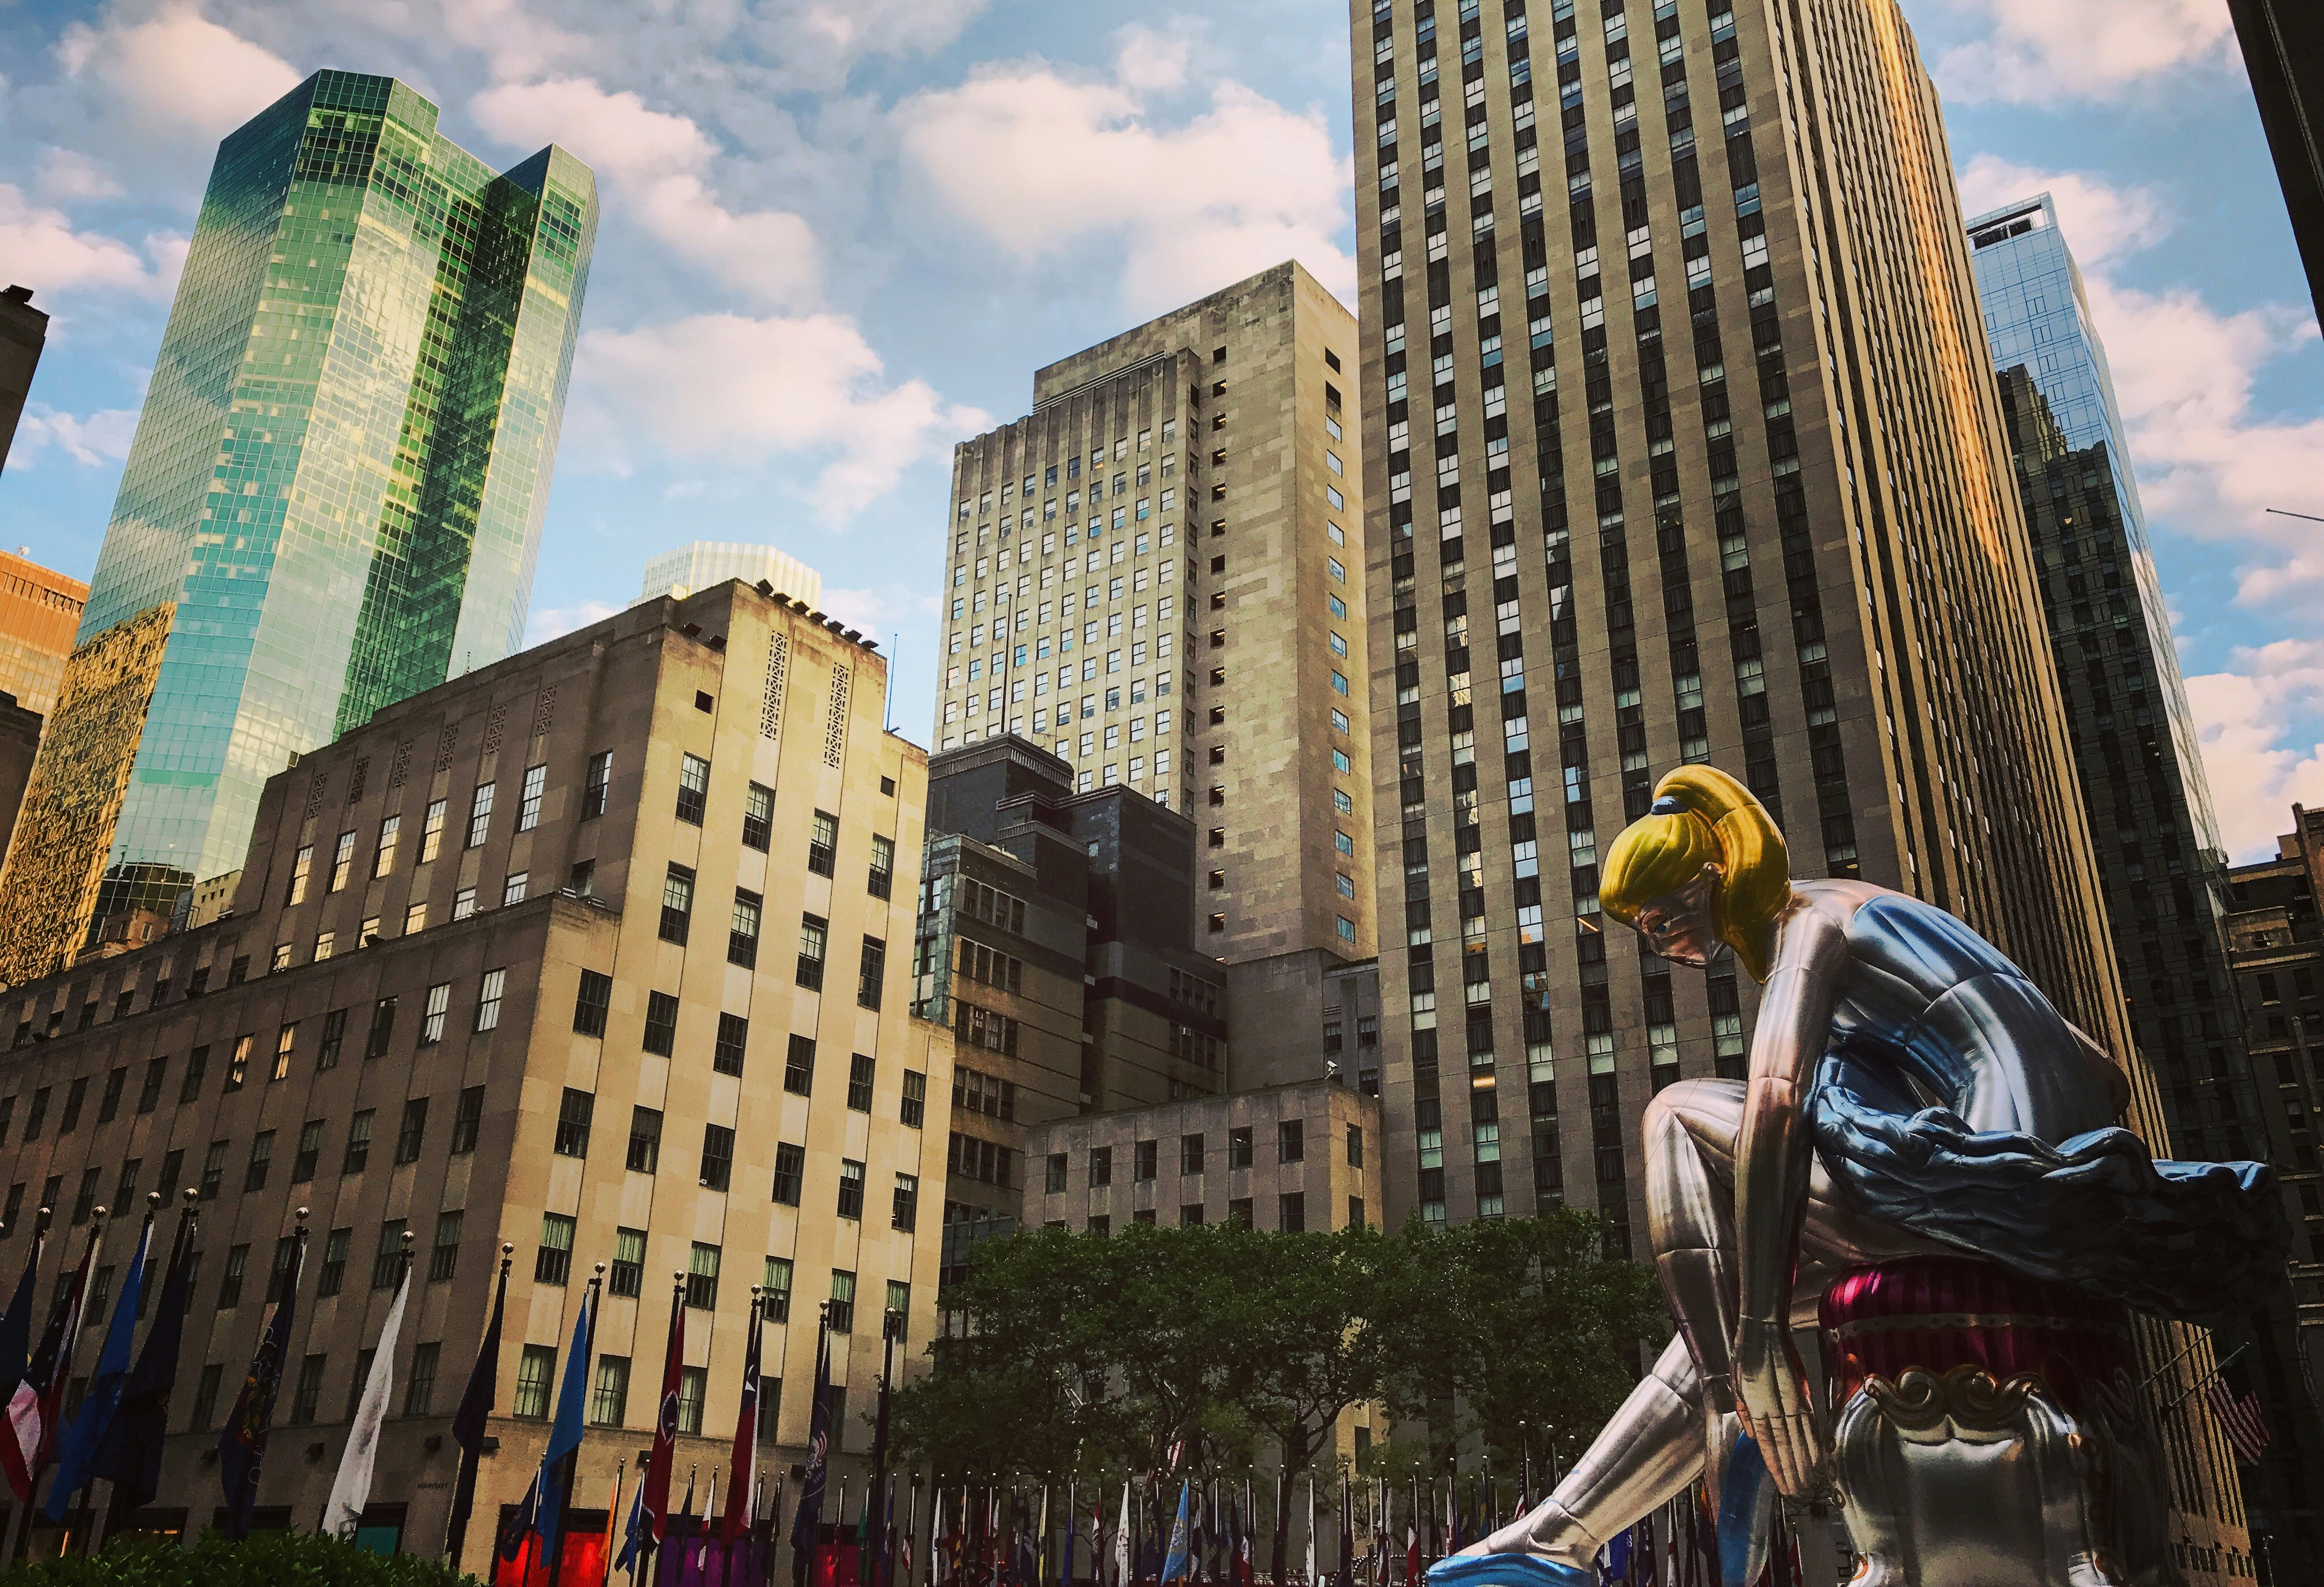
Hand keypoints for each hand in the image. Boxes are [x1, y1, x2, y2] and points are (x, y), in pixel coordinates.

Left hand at [1732, 1316, 1828, 1498]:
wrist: (1764, 1329)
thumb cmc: (1746, 1356)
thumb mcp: (1736, 1384)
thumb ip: (1745, 1412)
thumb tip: (1753, 1438)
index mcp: (1755, 1406)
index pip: (1767, 1444)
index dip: (1776, 1467)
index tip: (1782, 1485)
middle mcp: (1774, 1407)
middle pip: (1785, 1446)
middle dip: (1792, 1471)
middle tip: (1798, 1493)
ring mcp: (1791, 1401)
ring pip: (1800, 1439)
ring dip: (1805, 1462)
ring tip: (1809, 1483)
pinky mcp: (1803, 1393)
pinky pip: (1810, 1423)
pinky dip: (1815, 1442)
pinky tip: (1819, 1456)